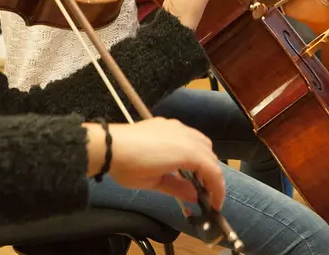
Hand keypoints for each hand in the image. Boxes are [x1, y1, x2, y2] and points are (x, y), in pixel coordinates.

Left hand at [86, 118, 224, 207]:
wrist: (110, 145)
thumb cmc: (131, 167)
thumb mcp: (155, 183)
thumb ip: (178, 188)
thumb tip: (195, 196)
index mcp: (187, 152)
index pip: (213, 171)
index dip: (218, 189)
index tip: (215, 205)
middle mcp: (186, 136)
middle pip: (210, 154)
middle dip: (212, 174)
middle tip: (205, 192)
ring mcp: (176, 126)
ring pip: (202, 141)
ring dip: (204, 158)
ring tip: (195, 175)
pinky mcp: (166, 123)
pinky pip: (188, 134)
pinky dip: (193, 147)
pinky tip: (180, 158)